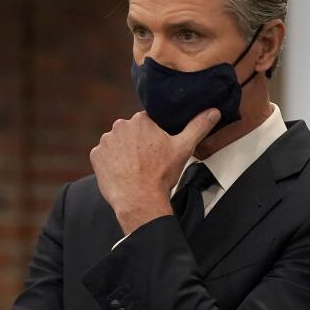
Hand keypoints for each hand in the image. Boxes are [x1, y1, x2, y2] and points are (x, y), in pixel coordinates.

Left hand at [89, 108, 219, 234]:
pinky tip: (122, 172)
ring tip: (135, 168)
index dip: (153, 137)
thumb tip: (213, 111)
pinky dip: (111, 163)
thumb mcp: (184, 148)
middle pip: (130, 132)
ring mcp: (105, 141)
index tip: (157, 151)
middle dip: (137, 144)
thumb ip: (198, 126)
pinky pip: (104, 156)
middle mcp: (120, 126)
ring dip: (123, 153)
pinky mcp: (96, 156)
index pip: (147, 123)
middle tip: (147, 161)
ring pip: (117, 144)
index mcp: (141, 120)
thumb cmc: (161, 174)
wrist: (139, 198)